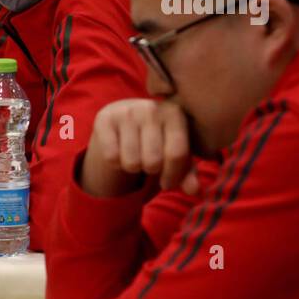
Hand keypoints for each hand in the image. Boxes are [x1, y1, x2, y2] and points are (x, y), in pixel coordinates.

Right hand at [82, 99, 200, 197]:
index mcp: (175, 113)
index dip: (172, 176)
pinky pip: (111, 157)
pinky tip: (118, 151)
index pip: (177, 154)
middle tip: (147, 163)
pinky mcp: (104, 118)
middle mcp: (151, 108)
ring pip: (131, 162)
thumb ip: (187, 173)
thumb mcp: (174, 155)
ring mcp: (126, 111)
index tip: (167, 183)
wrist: (124, 121)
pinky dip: (115, 162)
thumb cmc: (156, 141)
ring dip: (132, 167)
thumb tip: (193, 190)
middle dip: (150, 170)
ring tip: (134, 156)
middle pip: (153, 161)